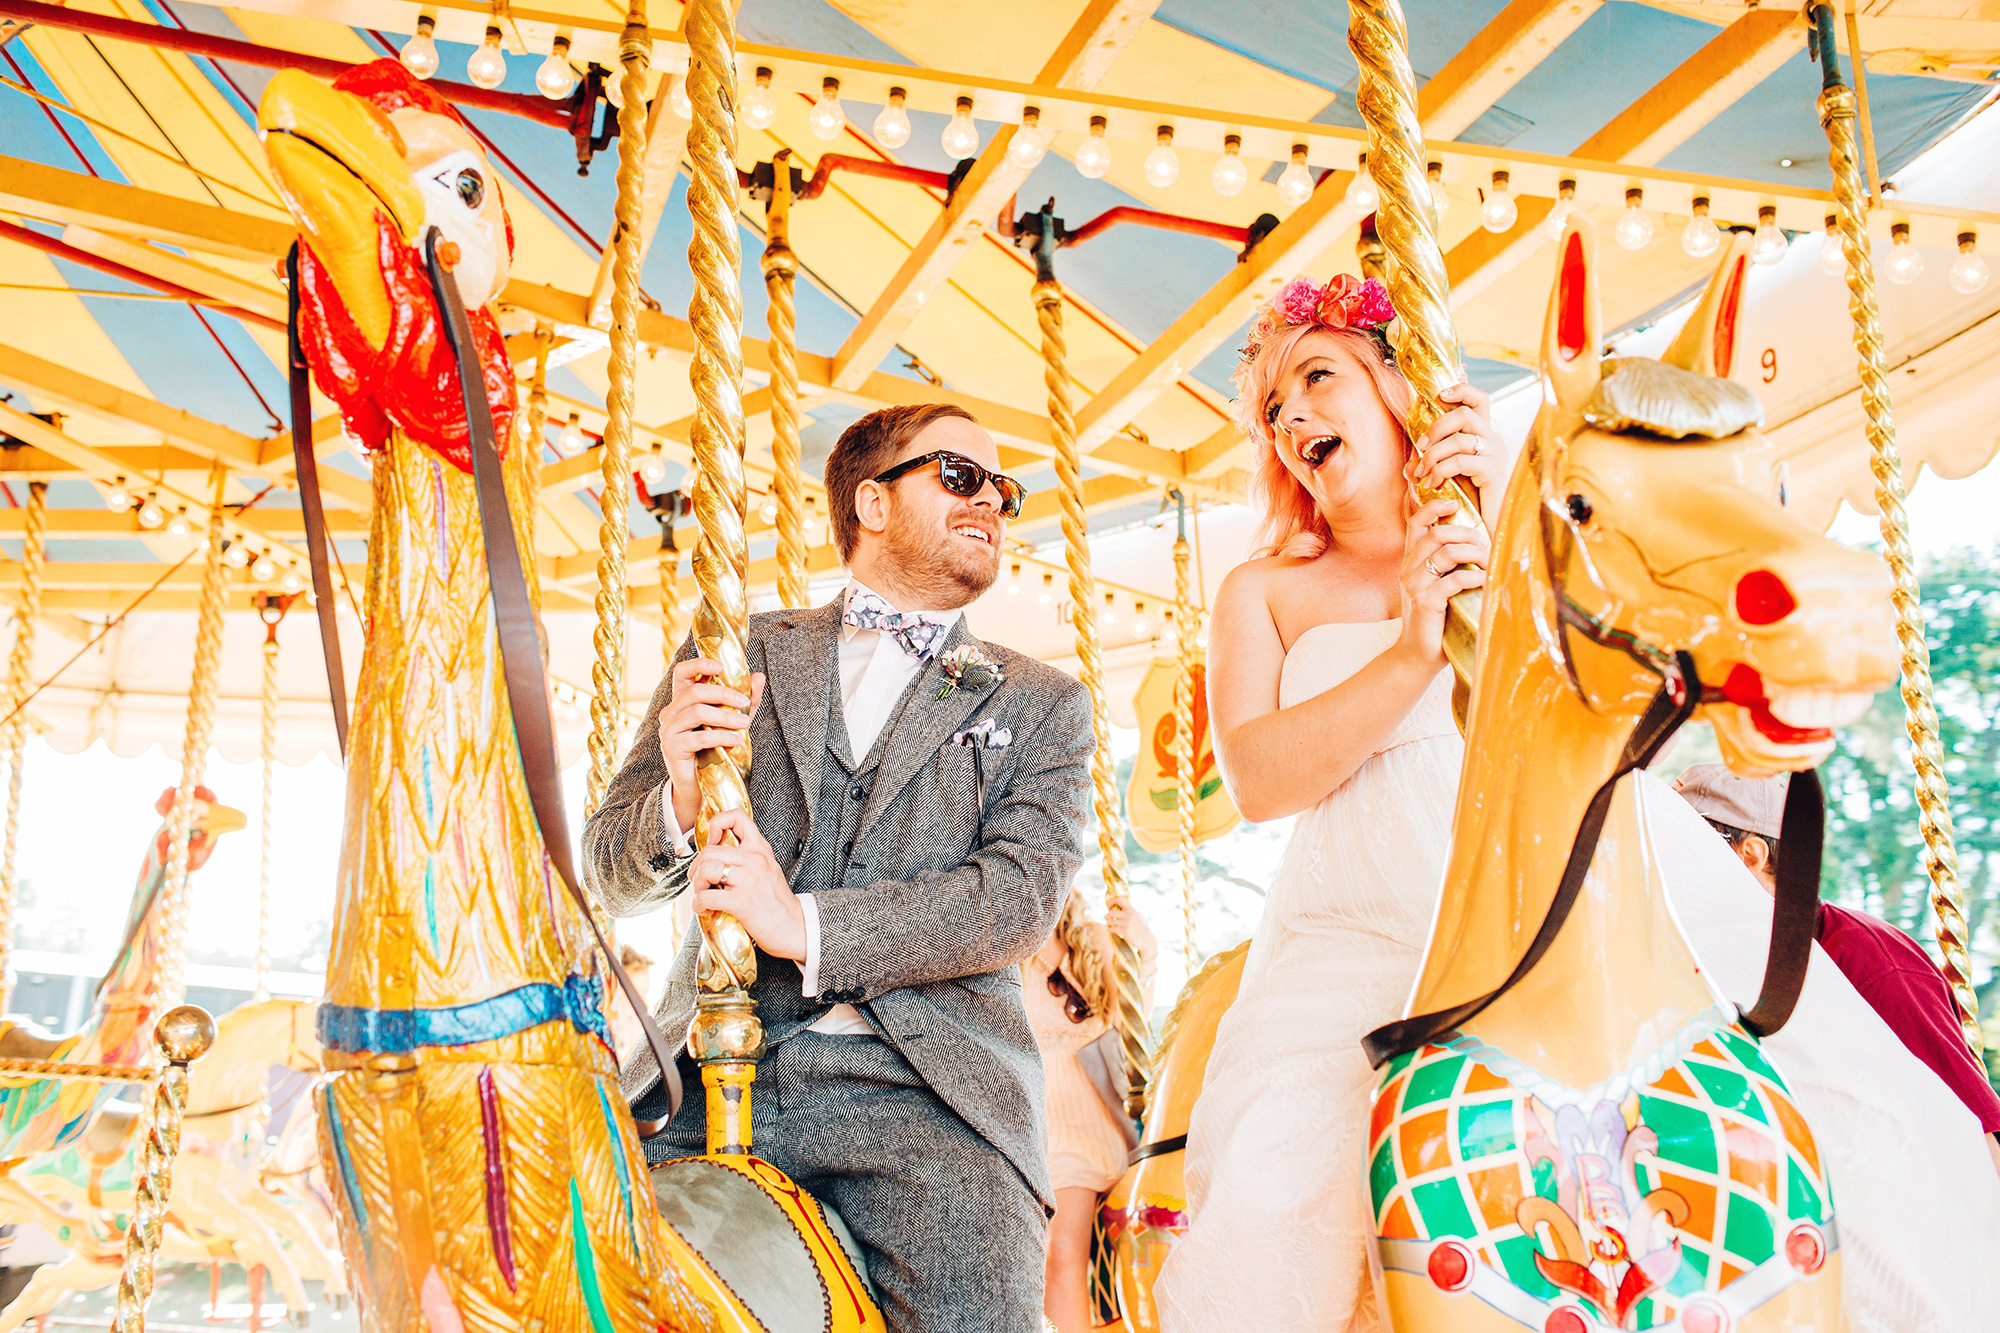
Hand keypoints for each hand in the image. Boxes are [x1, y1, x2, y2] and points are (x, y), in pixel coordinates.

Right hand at [658, 658, 764, 833]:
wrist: (701, 786)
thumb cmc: (716, 750)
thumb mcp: (733, 722)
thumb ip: (745, 701)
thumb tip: (759, 677)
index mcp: (682, 702)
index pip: (682, 673)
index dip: (698, 664)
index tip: (720, 667)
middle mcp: (670, 713)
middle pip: (694, 692)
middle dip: (723, 694)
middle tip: (744, 702)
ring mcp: (668, 730)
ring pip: (697, 712)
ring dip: (725, 716)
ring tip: (745, 723)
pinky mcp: (672, 748)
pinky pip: (698, 737)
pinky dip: (721, 736)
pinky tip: (736, 740)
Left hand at [687, 809, 805, 961]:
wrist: (794, 927)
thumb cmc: (776, 903)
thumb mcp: (767, 869)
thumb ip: (747, 858)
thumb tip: (717, 855)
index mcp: (760, 849)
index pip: (737, 817)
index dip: (716, 824)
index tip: (712, 842)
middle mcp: (755, 860)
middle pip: (709, 850)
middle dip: (697, 868)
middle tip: (700, 881)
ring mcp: (748, 880)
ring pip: (705, 869)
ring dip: (697, 885)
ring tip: (704, 895)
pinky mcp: (741, 902)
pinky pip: (706, 897)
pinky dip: (698, 905)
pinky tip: (706, 910)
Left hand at [1105, 901, 1156, 964]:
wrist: (1146, 940)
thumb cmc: (1142, 928)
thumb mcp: (1139, 916)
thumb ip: (1131, 911)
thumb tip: (1122, 907)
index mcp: (1132, 909)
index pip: (1120, 899)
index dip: (1112, 901)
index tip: (1109, 907)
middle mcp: (1129, 915)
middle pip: (1110, 912)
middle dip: (1106, 916)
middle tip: (1107, 918)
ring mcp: (1127, 923)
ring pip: (1110, 921)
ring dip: (1107, 924)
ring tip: (1109, 925)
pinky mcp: (1125, 931)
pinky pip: (1112, 929)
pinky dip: (1109, 929)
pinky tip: (1110, 930)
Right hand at [1394, 496, 1487, 670]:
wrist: (1417, 655)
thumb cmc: (1435, 620)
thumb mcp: (1437, 586)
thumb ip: (1448, 565)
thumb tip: (1480, 543)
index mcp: (1411, 561)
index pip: (1417, 522)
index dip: (1434, 506)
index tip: (1455, 503)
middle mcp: (1408, 568)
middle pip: (1438, 533)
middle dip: (1467, 534)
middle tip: (1485, 546)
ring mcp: (1414, 585)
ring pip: (1446, 552)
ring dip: (1475, 555)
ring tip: (1489, 565)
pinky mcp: (1425, 602)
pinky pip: (1453, 580)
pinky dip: (1474, 577)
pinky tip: (1485, 582)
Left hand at [1411, 378, 1507, 531]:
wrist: (1488, 529)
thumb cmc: (1468, 503)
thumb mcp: (1445, 479)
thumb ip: (1428, 467)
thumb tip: (1409, 463)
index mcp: (1484, 436)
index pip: (1479, 399)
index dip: (1462, 389)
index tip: (1439, 395)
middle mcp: (1493, 441)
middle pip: (1465, 413)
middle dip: (1436, 427)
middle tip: (1420, 447)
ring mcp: (1496, 455)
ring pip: (1459, 438)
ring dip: (1433, 454)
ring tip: (1422, 473)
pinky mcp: (1494, 472)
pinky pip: (1460, 461)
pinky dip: (1440, 470)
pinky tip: (1432, 484)